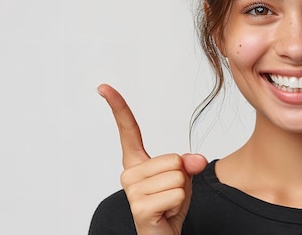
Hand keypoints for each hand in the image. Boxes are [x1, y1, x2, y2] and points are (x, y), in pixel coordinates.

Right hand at [98, 84, 207, 234]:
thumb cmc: (169, 204)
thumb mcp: (182, 178)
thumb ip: (187, 163)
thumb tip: (197, 161)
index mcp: (135, 162)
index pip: (128, 129)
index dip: (117, 106)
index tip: (104, 87)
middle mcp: (128, 174)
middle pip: (173, 159)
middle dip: (181, 177)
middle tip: (170, 194)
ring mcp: (131, 191)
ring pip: (177, 177)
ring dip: (181, 192)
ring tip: (168, 203)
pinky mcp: (140, 207)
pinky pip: (177, 193)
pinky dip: (179, 205)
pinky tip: (166, 213)